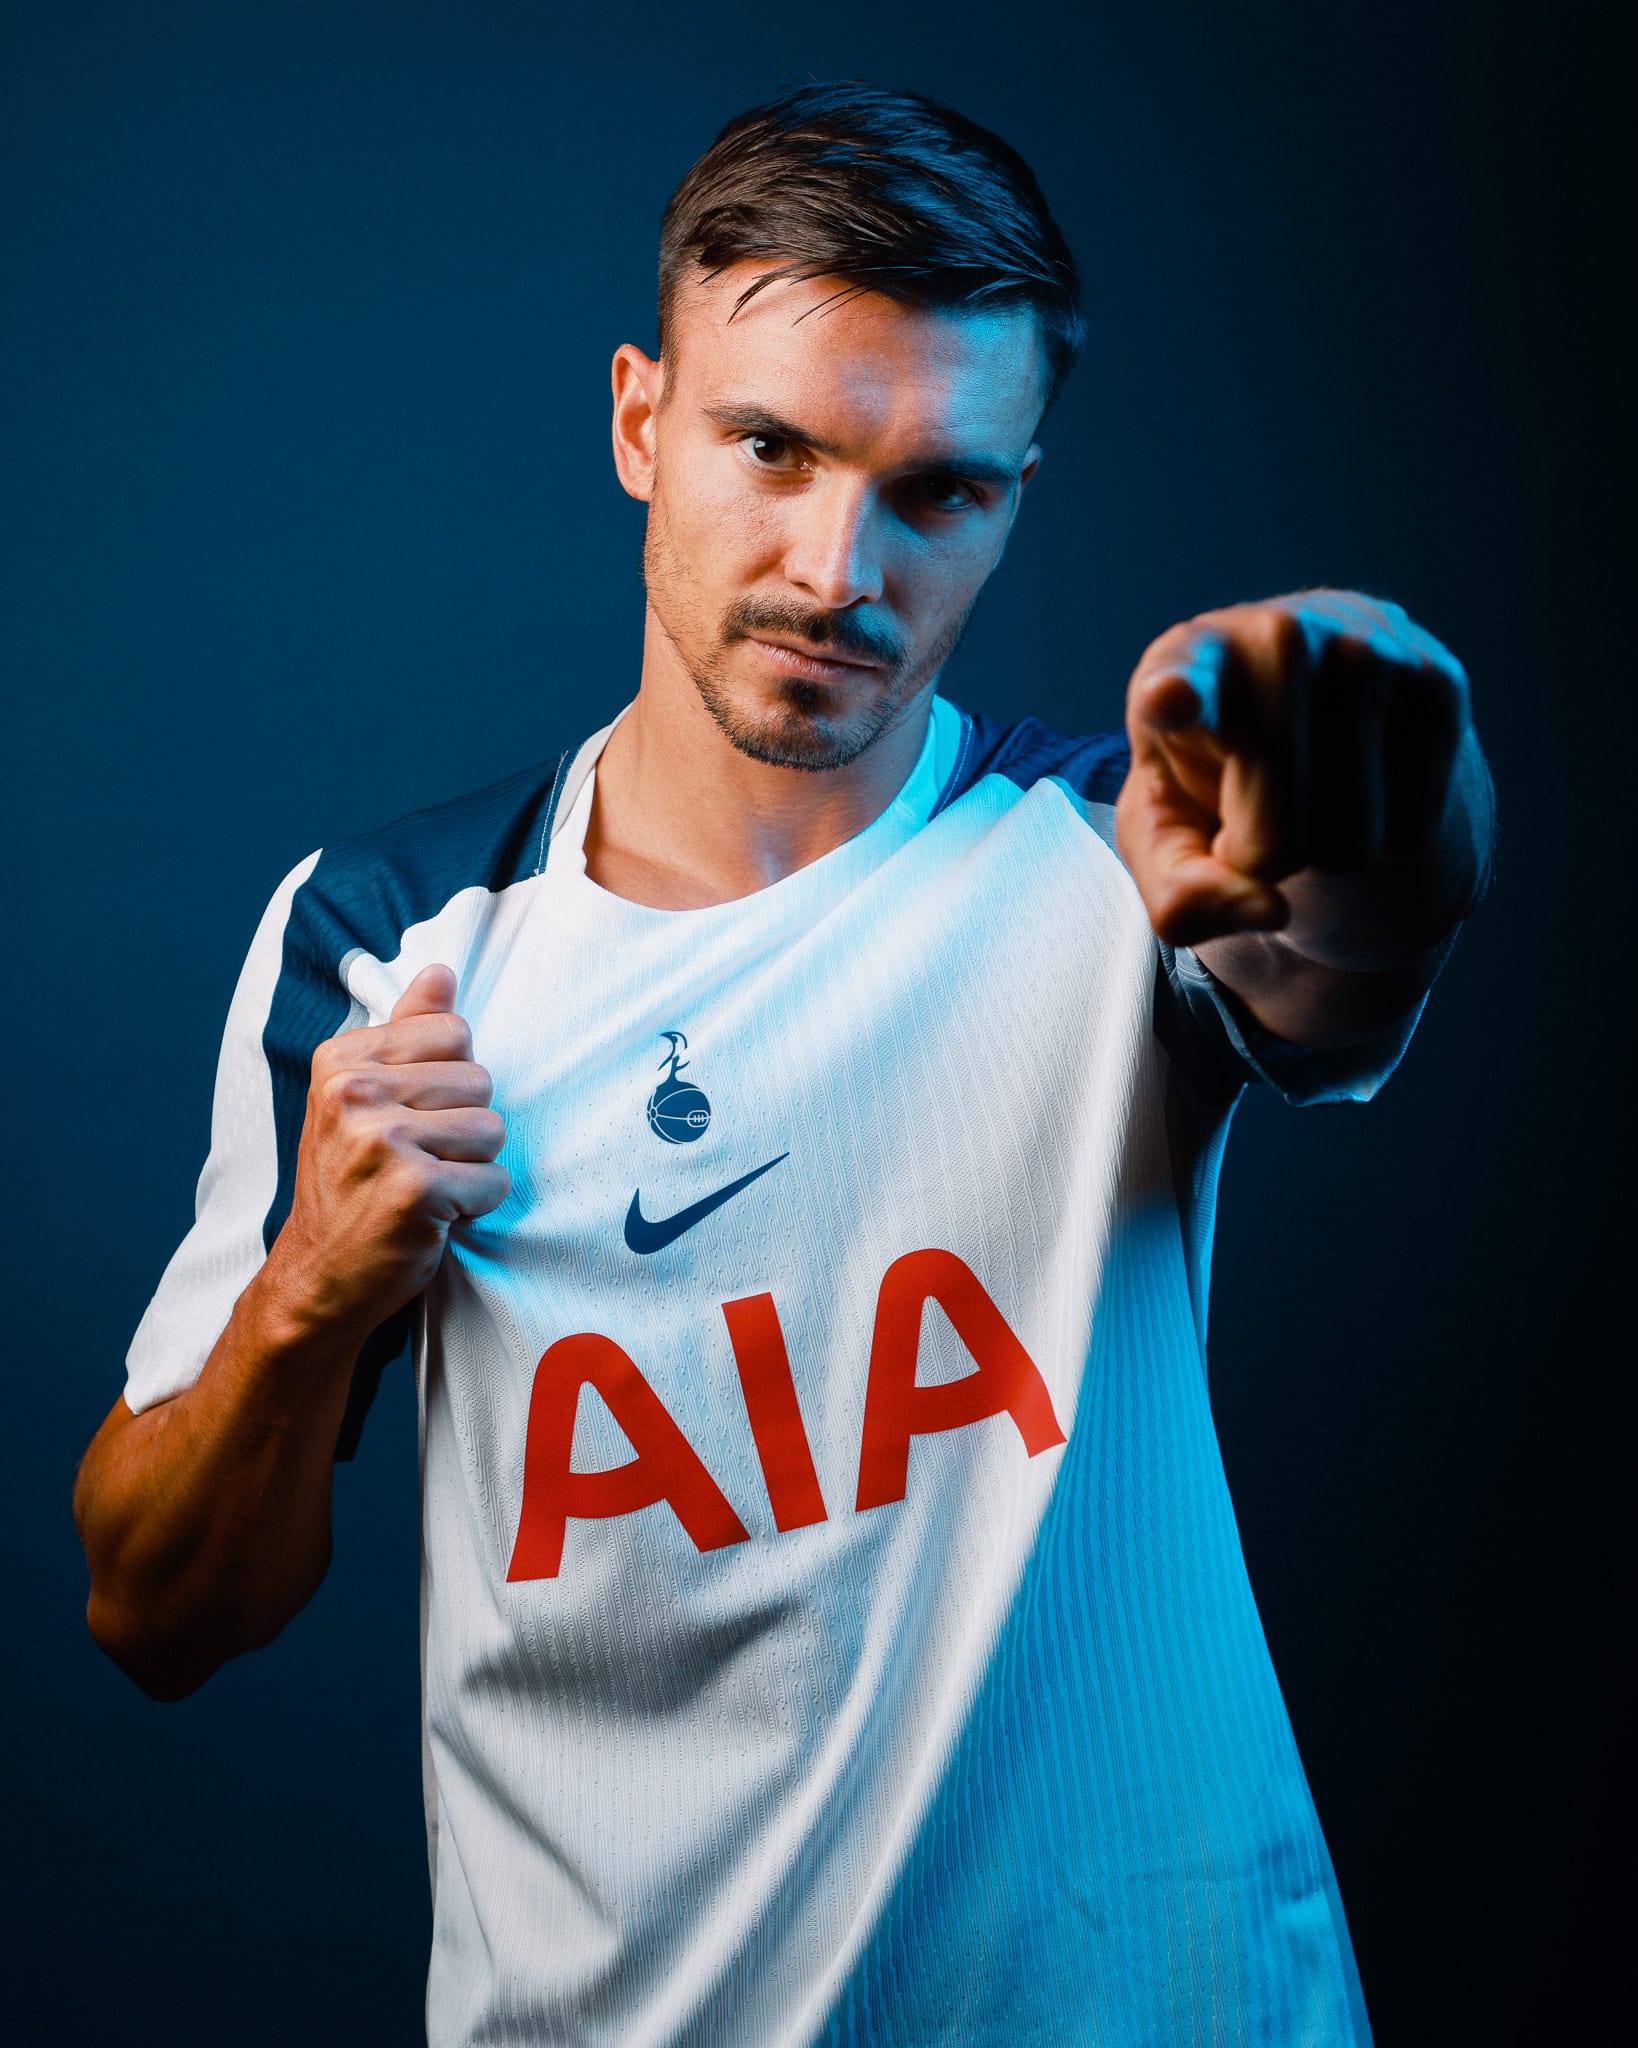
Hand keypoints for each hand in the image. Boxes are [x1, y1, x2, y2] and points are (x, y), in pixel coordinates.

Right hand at [266, 964, 509, 1340]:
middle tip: (418, 1160)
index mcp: (343, 1059)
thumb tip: (442, 971)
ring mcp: (383, 1141)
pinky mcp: (413, 1189)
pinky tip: (433, 1217)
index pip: (455, 1031)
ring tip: (426, 1186)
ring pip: (494, 1129)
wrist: (318, 1276)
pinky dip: (477, 1205)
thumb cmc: (350, 1182)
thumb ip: (405, 1030)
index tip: (410, 1116)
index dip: (450, 1081)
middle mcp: (355, 1092)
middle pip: (481, 1080)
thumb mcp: (361, 1098)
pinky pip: (494, 1180)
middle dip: (466, 1126)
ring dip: (473, 1166)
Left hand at [1114, 590, 1477, 960]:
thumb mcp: (1167, 843)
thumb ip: (1179, 898)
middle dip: (1264, 862)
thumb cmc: (1215, 784)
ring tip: (1307, 791)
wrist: (1313, 717)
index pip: (1181, 681)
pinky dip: (1387, 837)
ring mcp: (1368, 650)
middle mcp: (1277, 638)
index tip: (1167, 696)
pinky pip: (1415, 827)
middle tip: (1250, 812)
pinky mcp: (1439, 680)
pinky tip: (1363, 782)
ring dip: (1329, 852)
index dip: (1177, 693)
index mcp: (1182, 663)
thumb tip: (1269, 910)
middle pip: (1280, 838)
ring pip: (1355, 841)